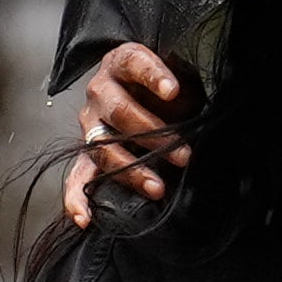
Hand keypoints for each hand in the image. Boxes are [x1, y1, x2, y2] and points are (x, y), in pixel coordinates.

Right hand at [63, 42, 196, 225]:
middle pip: (118, 111)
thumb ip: (188, 79)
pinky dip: (78, 198)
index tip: (173, 91)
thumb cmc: (169, 88)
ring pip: (104, 147)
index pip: (134, 63)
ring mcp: (91, 124)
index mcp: (122, 63)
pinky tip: (85, 218)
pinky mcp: (88, 153)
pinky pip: (77, 176)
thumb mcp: (182, 75)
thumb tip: (204, 100)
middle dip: (153, 135)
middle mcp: (100, 92)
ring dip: (131, 170)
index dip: (152, 75)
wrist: (149, 96)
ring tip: (158, 188)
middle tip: (183, 155)